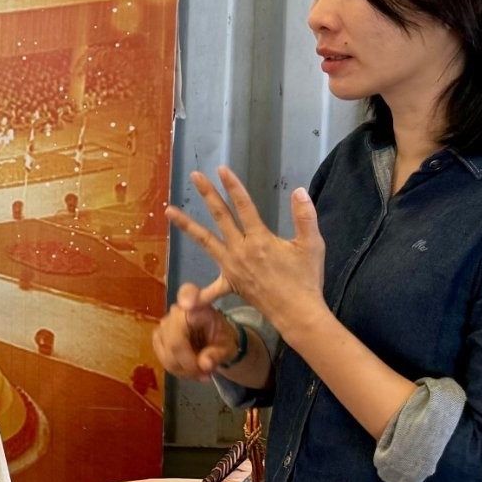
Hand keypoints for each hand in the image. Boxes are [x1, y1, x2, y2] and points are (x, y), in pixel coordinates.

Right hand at [153, 280, 239, 382]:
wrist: (215, 343)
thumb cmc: (222, 339)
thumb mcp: (228, 347)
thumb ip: (217, 354)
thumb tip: (204, 364)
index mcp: (198, 306)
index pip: (187, 294)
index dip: (186, 297)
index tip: (189, 304)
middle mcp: (176, 311)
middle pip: (173, 341)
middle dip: (189, 364)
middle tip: (206, 375)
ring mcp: (164, 325)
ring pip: (166, 354)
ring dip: (184, 370)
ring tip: (202, 375)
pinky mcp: (158, 338)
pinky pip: (162, 358)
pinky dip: (177, 370)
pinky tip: (191, 372)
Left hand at [165, 166, 326, 331]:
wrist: (298, 312)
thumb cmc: (306, 278)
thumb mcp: (312, 245)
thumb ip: (305, 217)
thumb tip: (300, 190)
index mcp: (260, 239)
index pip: (244, 206)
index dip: (233, 186)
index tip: (221, 169)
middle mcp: (240, 250)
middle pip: (220, 216)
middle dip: (208, 194)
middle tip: (195, 176)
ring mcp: (231, 267)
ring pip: (205, 242)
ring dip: (187, 225)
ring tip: (169, 211)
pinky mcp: (230, 284)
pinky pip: (211, 290)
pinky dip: (198, 293)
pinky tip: (182, 298)